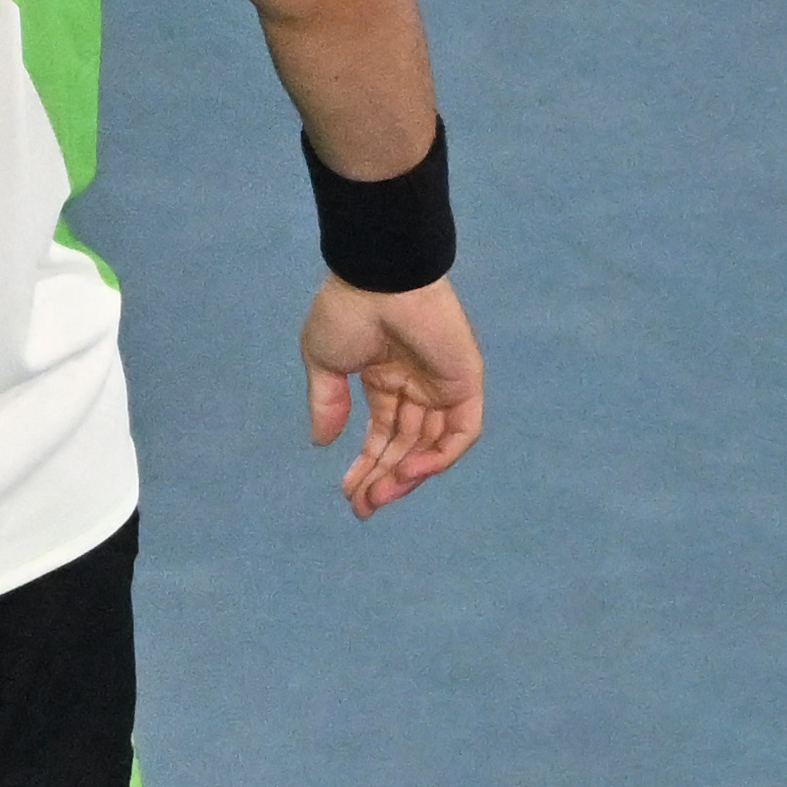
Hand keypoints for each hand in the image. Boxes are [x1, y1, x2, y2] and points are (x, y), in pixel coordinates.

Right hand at [304, 272, 485, 515]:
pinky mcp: (464, 382)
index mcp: (384, 378)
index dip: (366, 466)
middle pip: (405, 446)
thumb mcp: (324, 362)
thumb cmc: (347, 311)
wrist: (378, 279)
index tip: (349, 495)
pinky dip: (439, 457)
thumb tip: (322, 442)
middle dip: (384, 478)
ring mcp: (442, 385)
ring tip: (380, 495)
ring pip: (432, 445)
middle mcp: (416, 385)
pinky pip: (460, 432)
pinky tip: (409, 472)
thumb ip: (327, 404)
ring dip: (407, 475)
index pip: (381, 435)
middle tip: (363, 507)